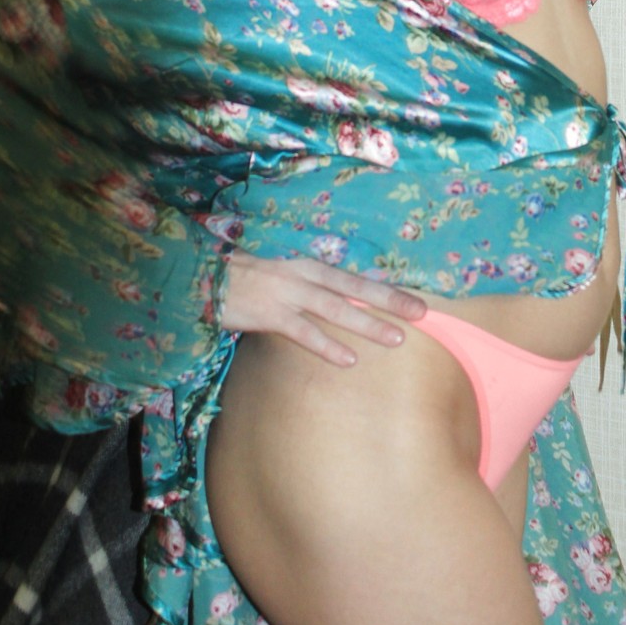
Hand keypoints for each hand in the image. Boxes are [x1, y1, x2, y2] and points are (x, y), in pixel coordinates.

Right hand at [219, 249, 426, 365]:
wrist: (202, 276)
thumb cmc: (241, 277)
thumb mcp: (280, 274)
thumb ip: (306, 287)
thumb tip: (336, 304)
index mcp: (307, 264)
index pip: (354, 277)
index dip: (385, 288)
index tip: (415, 299)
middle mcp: (303, 275)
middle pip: (355, 288)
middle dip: (390, 300)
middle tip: (423, 313)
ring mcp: (287, 293)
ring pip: (336, 309)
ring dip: (367, 323)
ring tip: (397, 338)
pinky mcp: (269, 314)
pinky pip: (304, 332)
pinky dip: (327, 346)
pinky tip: (349, 360)